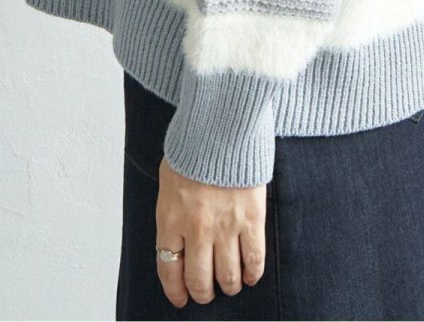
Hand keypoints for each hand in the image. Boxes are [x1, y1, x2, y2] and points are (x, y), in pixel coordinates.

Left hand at [155, 154, 267, 306]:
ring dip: (229, 286)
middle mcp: (196, 230)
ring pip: (228, 276)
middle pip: (200, 280)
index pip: (169, 269)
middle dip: (203, 293)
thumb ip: (172, 213)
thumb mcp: (169, 181)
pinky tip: (251, 276)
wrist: (221, 125)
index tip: (180, 298)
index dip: (175, 290)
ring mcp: (226, 226)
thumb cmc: (193, 147)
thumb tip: (176, 238)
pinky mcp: (252, 219)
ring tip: (230, 284)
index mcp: (171, 220)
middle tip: (206, 294)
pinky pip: (254, 259)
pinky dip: (253, 274)